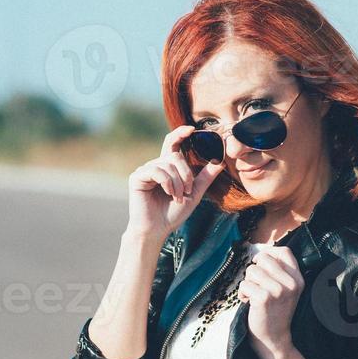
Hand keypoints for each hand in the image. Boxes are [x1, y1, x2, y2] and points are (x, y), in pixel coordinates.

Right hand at [126, 125, 224, 240]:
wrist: (157, 229)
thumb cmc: (173, 213)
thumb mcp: (194, 194)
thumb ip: (205, 178)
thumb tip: (220, 162)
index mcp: (168, 167)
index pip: (172, 143)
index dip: (180, 133)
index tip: (192, 129)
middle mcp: (155, 165)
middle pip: (175, 155)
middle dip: (186, 174)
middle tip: (187, 191)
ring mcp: (145, 171)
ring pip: (168, 164)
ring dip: (178, 182)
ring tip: (177, 197)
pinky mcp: (137, 177)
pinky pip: (157, 171)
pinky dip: (167, 182)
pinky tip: (168, 193)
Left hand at [236, 244, 302, 358]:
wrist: (274, 338)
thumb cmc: (275, 312)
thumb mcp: (287, 290)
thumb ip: (279, 272)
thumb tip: (261, 253)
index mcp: (298, 278)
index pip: (285, 251)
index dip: (269, 253)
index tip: (261, 264)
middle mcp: (291, 283)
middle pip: (264, 258)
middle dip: (255, 270)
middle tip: (257, 285)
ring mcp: (278, 290)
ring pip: (252, 270)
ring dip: (248, 283)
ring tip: (254, 296)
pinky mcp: (264, 298)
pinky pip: (244, 284)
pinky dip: (242, 294)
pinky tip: (249, 303)